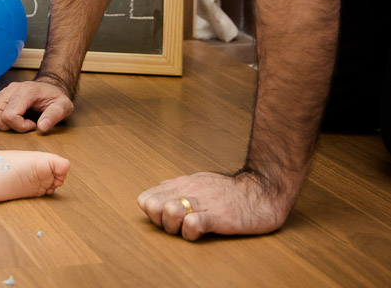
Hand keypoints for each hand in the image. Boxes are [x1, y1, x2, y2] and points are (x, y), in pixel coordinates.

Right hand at [0, 78, 74, 132]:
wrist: (50, 88)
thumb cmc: (55, 99)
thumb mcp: (64, 107)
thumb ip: (54, 115)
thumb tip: (41, 127)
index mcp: (26, 91)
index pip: (9, 114)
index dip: (20, 127)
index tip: (33, 126)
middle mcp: (10, 89)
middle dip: (4, 125)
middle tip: (20, 126)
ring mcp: (2, 91)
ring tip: (12, 123)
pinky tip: (3, 119)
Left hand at [136, 170, 293, 240]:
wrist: (264, 192)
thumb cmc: (231, 190)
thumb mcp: (201, 180)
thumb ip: (180, 185)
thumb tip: (160, 187)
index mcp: (183, 184)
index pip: (147, 198)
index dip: (150, 212)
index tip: (162, 219)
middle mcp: (190, 191)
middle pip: (154, 206)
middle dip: (159, 221)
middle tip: (174, 226)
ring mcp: (205, 203)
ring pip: (170, 212)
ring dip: (174, 226)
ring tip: (187, 229)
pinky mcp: (220, 216)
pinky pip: (194, 223)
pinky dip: (191, 231)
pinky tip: (199, 232)